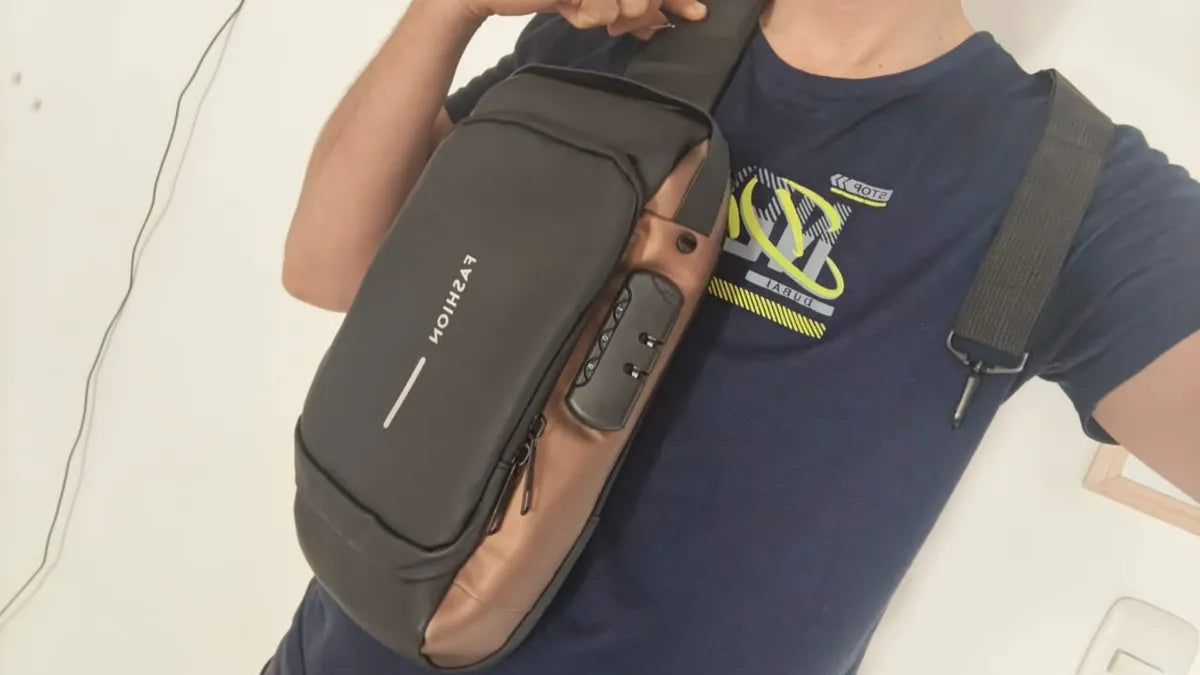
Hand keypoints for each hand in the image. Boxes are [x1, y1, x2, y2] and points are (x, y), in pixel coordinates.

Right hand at [458, 0, 707, 39]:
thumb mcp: (591, 3)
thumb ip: (624, 10)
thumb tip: (658, 24)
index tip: (697, 14)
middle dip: (632, 15)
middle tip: (610, 22)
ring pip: (629, 5)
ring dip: (604, 15)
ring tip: (577, 6)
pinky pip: (604, 9)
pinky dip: (587, 15)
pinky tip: (566, 4)